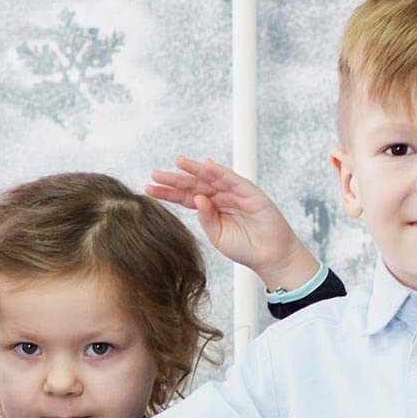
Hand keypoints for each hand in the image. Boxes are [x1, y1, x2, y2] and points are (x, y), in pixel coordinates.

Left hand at [147, 156, 318, 294]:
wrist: (268, 255)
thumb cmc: (244, 247)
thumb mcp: (217, 236)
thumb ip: (205, 219)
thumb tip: (196, 198)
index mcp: (210, 209)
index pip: (185, 198)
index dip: (168, 193)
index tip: (148, 189)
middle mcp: (220, 197)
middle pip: (194, 185)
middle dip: (174, 179)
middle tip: (154, 173)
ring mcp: (234, 193)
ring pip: (211, 178)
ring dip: (194, 169)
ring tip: (177, 162)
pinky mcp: (249, 192)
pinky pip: (232, 179)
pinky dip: (219, 172)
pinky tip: (205, 165)